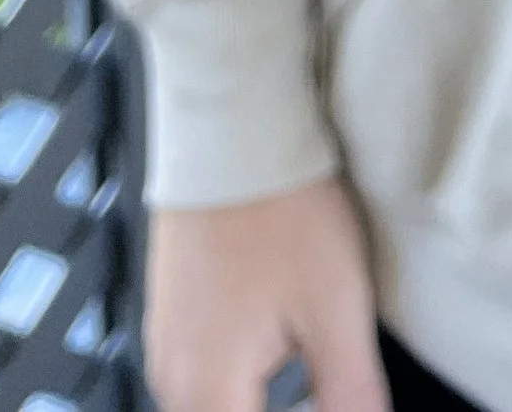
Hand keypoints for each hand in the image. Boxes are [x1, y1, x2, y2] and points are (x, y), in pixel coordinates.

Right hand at [144, 177, 387, 411]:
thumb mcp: (336, 307)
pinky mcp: (168, 315)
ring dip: (259, 402)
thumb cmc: (287, 216)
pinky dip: (240, 388)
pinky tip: (283, 362)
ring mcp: (164, 347)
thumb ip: (348, 392)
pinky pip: (201, 381)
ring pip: (210, 407)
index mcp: (208, 394)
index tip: (336, 402)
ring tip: (312, 382)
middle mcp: (172, 383)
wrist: (230, 128)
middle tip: (329, 388)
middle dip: (284, 409)